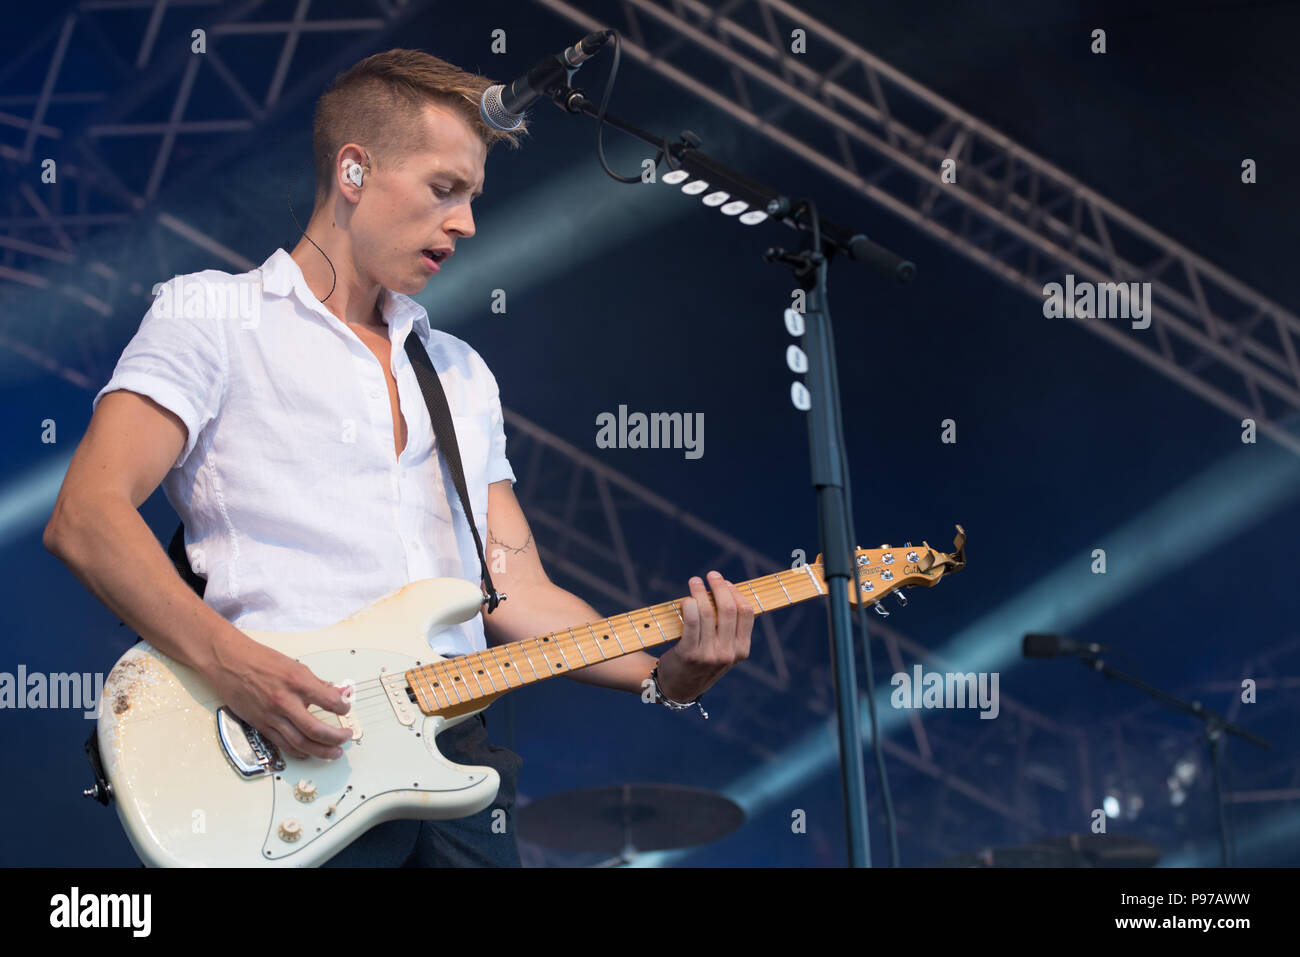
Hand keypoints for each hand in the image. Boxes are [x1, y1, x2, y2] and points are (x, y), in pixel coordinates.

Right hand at [206, 629, 353, 760]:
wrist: (230, 662)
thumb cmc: (260, 661)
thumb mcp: (295, 666)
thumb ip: (318, 683)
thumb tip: (338, 693)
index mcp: (296, 682)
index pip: (329, 701)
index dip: (342, 708)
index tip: (346, 710)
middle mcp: (284, 701)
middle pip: (316, 730)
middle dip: (336, 737)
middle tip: (346, 737)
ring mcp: (271, 716)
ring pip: (300, 743)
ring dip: (321, 751)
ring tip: (334, 752)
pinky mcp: (261, 725)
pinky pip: (283, 744)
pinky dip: (299, 751)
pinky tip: (310, 752)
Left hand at [656, 570, 753, 701]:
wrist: (678, 687)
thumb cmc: (702, 661)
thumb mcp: (723, 650)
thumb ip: (729, 628)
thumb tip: (726, 590)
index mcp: (742, 650)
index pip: (746, 612)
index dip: (736, 592)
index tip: (726, 582)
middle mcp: (728, 653)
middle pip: (729, 609)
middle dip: (720, 586)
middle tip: (711, 575)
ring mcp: (709, 655)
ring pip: (708, 612)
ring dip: (700, 592)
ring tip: (695, 581)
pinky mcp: (689, 654)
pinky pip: (691, 622)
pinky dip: (689, 605)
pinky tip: (687, 599)